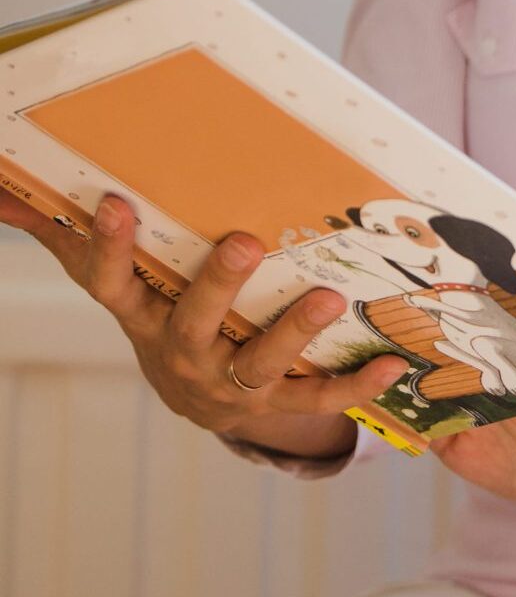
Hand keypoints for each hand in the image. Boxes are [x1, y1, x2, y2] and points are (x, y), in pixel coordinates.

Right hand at [0, 191, 406, 450]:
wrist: (200, 402)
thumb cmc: (162, 319)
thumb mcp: (117, 283)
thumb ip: (66, 237)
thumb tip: (4, 191)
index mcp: (142, 318)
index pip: (112, 283)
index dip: (110, 247)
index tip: (114, 200)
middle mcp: (183, 354)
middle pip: (195, 322)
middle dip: (219, 284)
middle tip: (246, 241)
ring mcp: (232, 384)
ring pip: (260, 363)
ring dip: (296, 332)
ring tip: (331, 297)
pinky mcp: (278, 405)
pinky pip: (319, 399)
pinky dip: (359, 386)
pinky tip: (396, 364)